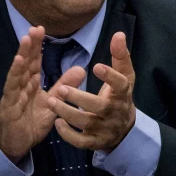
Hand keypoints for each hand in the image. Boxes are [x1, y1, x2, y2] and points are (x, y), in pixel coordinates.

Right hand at [0, 26, 84, 162]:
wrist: (19, 145)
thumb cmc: (32, 122)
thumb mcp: (53, 103)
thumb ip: (64, 86)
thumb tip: (80, 68)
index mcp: (31, 84)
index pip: (34, 62)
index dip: (38, 47)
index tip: (42, 29)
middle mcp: (21, 86)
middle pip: (26, 63)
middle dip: (30, 45)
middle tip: (35, 28)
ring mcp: (13, 95)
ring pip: (18, 72)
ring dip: (22, 55)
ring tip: (26, 39)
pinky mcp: (8, 105)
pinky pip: (12, 88)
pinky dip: (14, 74)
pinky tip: (18, 61)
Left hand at [48, 32, 136, 151]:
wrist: (124, 128)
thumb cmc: (119, 95)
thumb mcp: (124, 75)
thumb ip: (120, 56)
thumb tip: (118, 34)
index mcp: (123, 93)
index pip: (120, 85)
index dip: (110, 77)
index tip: (95, 66)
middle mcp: (116, 112)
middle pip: (100, 107)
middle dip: (80, 99)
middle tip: (61, 89)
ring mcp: (106, 129)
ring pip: (87, 123)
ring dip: (68, 113)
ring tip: (50, 101)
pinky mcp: (96, 142)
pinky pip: (81, 141)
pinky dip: (68, 134)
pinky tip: (56, 122)